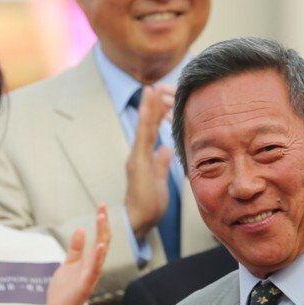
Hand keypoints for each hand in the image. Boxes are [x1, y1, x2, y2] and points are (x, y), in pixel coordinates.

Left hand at [47, 205, 109, 304]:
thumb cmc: (65, 291)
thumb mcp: (69, 264)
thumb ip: (76, 249)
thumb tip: (81, 229)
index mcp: (88, 261)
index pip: (98, 238)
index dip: (100, 222)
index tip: (100, 205)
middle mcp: (92, 268)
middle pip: (102, 243)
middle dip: (102, 226)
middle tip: (102, 208)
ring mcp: (89, 278)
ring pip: (99, 256)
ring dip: (101, 238)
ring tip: (102, 222)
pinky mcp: (83, 288)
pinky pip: (92, 272)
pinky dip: (96, 261)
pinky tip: (99, 248)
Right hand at [124, 85, 174, 239]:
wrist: (139, 219)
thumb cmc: (149, 204)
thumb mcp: (159, 180)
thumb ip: (161, 163)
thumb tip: (166, 150)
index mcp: (144, 158)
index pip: (151, 132)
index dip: (155, 114)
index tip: (159, 98)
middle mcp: (138, 155)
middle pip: (146, 125)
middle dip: (150, 105)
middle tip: (154, 85)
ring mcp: (137, 157)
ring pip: (143, 128)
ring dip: (147, 108)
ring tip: (150, 89)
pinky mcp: (138, 162)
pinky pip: (143, 139)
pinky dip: (145, 123)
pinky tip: (147, 110)